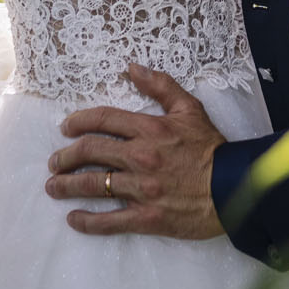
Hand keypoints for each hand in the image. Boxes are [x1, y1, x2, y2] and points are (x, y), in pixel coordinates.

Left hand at [44, 62, 225, 237]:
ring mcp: (141, 189)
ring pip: (92, 185)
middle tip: (55, 162)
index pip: (102, 120)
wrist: (234, 187)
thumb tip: (132, 67)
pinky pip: (109, 221)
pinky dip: (87, 221)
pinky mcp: (146, 217)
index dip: (78, 122)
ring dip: (67, 186)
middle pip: (89, 152)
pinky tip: (73, 219)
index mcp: (149, 129)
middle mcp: (140, 157)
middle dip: (65, 157)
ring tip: (54, 187)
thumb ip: (160, 86)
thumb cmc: (211, 148)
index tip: (65, 128)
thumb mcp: (189, 108)